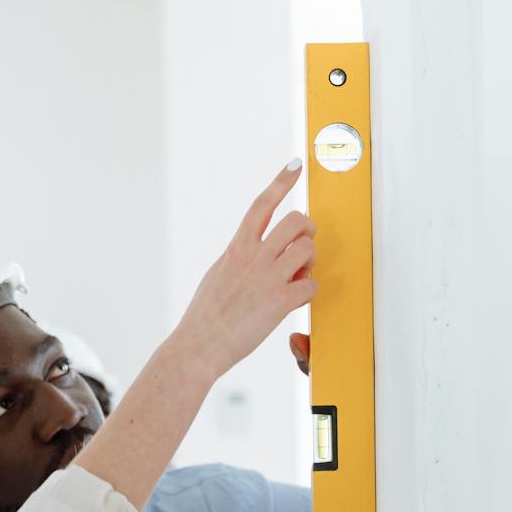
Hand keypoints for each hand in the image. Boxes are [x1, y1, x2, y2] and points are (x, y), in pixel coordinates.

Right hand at [171, 162, 318, 377]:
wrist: (200, 345)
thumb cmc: (206, 316)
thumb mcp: (219, 274)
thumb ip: (239, 258)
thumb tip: (250, 252)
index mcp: (237, 248)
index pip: (262, 205)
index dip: (281, 182)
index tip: (295, 165)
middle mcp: (253, 257)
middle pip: (296, 221)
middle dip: (307, 231)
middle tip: (302, 248)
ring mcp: (268, 278)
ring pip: (308, 248)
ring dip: (310, 262)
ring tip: (297, 277)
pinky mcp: (280, 302)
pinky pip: (311, 285)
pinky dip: (308, 292)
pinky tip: (295, 301)